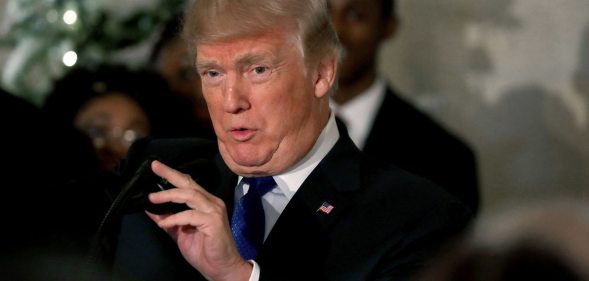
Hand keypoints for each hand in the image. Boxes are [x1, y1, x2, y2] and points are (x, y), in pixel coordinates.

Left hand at [146, 160, 251, 280]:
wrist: (220, 267)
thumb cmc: (204, 251)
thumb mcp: (180, 233)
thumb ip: (168, 220)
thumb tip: (151, 209)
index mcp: (204, 203)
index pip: (188, 184)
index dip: (172, 174)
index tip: (156, 167)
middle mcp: (211, 203)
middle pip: (189, 184)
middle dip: (171, 174)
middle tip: (155, 167)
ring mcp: (214, 210)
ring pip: (190, 195)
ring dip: (169, 195)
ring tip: (153, 198)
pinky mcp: (214, 221)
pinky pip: (191, 215)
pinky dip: (175, 218)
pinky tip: (164, 223)